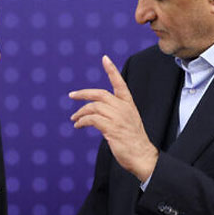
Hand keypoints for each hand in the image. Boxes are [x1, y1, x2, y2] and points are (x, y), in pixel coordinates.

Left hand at [70, 55, 158, 180]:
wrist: (142, 156)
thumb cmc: (133, 141)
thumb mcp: (127, 122)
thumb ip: (115, 114)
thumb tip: (96, 114)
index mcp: (128, 104)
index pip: (120, 83)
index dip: (112, 70)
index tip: (105, 58)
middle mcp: (123, 108)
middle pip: (100, 94)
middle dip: (83, 93)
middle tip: (71, 95)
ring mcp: (118, 118)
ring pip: (93, 107)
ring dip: (80, 112)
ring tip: (74, 119)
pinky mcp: (111, 128)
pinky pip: (91, 119)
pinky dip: (82, 121)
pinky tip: (78, 125)